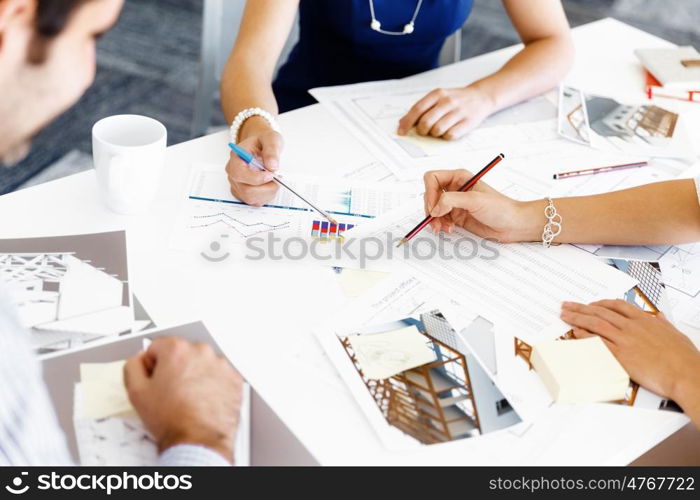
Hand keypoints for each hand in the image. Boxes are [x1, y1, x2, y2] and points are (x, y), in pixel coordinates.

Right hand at [124, 337, 243, 462]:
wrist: (198, 441)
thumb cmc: (173, 420)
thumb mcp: (136, 392)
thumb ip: (133, 366)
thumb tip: (139, 359)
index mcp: (177, 350)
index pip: (158, 347)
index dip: (153, 365)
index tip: (156, 378)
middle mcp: (201, 352)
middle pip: (182, 353)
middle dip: (175, 369)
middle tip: (171, 392)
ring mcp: (221, 364)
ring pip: (201, 364)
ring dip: (195, 375)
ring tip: (188, 398)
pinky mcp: (234, 378)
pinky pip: (219, 375)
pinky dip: (212, 384)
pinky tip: (203, 400)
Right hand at [225, 117, 282, 206]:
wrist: (261, 146)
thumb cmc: (263, 142)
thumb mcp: (271, 138)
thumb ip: (271, 150)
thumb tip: (272, 166)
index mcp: (236, 157)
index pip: (239, 173)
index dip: (256, 178)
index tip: (271, 174)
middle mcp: (233, 172)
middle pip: (246, 190)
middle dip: (266, 188)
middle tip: (277, 178)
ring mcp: (237, 184)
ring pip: (250, 198)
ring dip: (267, 193)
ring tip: (275, 181)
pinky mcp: (242, 193)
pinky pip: (254, 201)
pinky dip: (265, 196)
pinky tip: (270, 186)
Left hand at [397, 86, 494, 139]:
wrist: (481, 97)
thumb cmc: (456, 99)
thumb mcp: (438, 97)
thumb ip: (422, 108)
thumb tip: (403, 122)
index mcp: (437, 94)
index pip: (417, 109)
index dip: (407, 122)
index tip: (401, 131)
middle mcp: (448, 101)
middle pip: (426, 122)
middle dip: (422, 130)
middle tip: (425, 131)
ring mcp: (458, 111)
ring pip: (437, 130)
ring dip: (435, 134)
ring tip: (439, 129)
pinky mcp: (467, 122)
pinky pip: (450, 136)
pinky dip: (446, 136)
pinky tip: (449, 130)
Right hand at [423, 169, 540, 242]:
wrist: (513, 224)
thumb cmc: (500, 208)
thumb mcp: (475, 200)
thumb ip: (452, 200)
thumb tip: (434, 208)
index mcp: (459, 177)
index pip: (432, 178)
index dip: (430, 192)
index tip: (434, 207)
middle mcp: (455, 189)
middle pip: (430, 195)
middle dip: (431, 209)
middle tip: (435, 221)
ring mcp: (455, 203)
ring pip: (433, 209)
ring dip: (435, 220)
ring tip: (443, 228)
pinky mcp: (456, 216)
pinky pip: (440, 219)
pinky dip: (440, 225)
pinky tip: (449, 229)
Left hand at [561, 300, 699, 402]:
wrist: (686, 375)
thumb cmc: (683, 358)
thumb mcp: (674, 333)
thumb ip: (662, 323)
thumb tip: (658, 317)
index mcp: (645, 320)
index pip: (617, 305)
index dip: (600, 303)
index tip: (590, 303)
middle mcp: (632, 327)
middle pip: (601, 311)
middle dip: (581, 307)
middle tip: (567, 305)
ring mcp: (625, 340)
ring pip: (595, 323)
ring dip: (577, 317)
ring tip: (564, 315)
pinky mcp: (621, 355)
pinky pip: (597, 342)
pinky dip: (584, 335)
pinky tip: (575, 331)